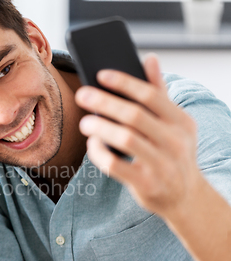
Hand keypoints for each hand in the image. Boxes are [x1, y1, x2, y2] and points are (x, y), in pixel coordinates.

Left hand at [76, 54, 200, 220]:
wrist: (185, 197)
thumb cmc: (171, 152)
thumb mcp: (174, 124)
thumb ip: (159, 93)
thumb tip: (149, 58)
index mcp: (181, 122)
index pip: (151, 96)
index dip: (124, 83)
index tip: (100, 75)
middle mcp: (176, 142)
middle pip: (135, 115)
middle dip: (105, 102)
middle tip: (82, 95)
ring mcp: (162, 164)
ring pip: (125, 139)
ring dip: (100, 127)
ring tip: (84, 122)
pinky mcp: (146, 184)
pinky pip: (115, 165)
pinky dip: (99, 153)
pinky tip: (93, 146)